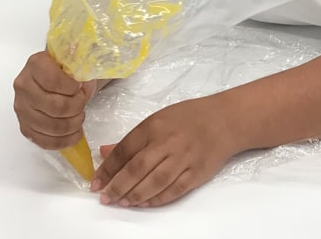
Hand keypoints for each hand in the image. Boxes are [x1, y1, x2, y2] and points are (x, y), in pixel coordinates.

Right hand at [13, 50, 96, 148]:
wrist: (54, 77)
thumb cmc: (67, 70)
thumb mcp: (76, 62)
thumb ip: (81, 71)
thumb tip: (84, 88)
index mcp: (36, 64)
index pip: (52, 81)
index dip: (71, 88)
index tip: (80, 88)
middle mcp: (23, 86)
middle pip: (54, 106)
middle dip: (76, 107)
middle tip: (83, 103)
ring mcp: (22, 108)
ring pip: (51, 126)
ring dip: (73, 125)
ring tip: (80, 117)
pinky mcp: (25, 127)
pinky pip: (44, 141)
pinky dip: (64, 141)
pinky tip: (75, 134)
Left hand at [91, 96, 236, 206]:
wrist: (225, 120)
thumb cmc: (189, 117)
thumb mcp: (158, 119)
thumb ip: (132, 139)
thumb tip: (104, 152)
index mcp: (154, 125)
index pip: (125, 149)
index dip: (108, 168)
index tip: (95, 182)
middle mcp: (167, 142)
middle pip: (137, 168)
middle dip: (117, 186)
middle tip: (105, 198)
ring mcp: (183, 158)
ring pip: (154, 182)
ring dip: (134, 195)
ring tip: (121, 202)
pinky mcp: (197, 173)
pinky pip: (173, 190)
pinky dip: (156, 199)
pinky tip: (144, 203)